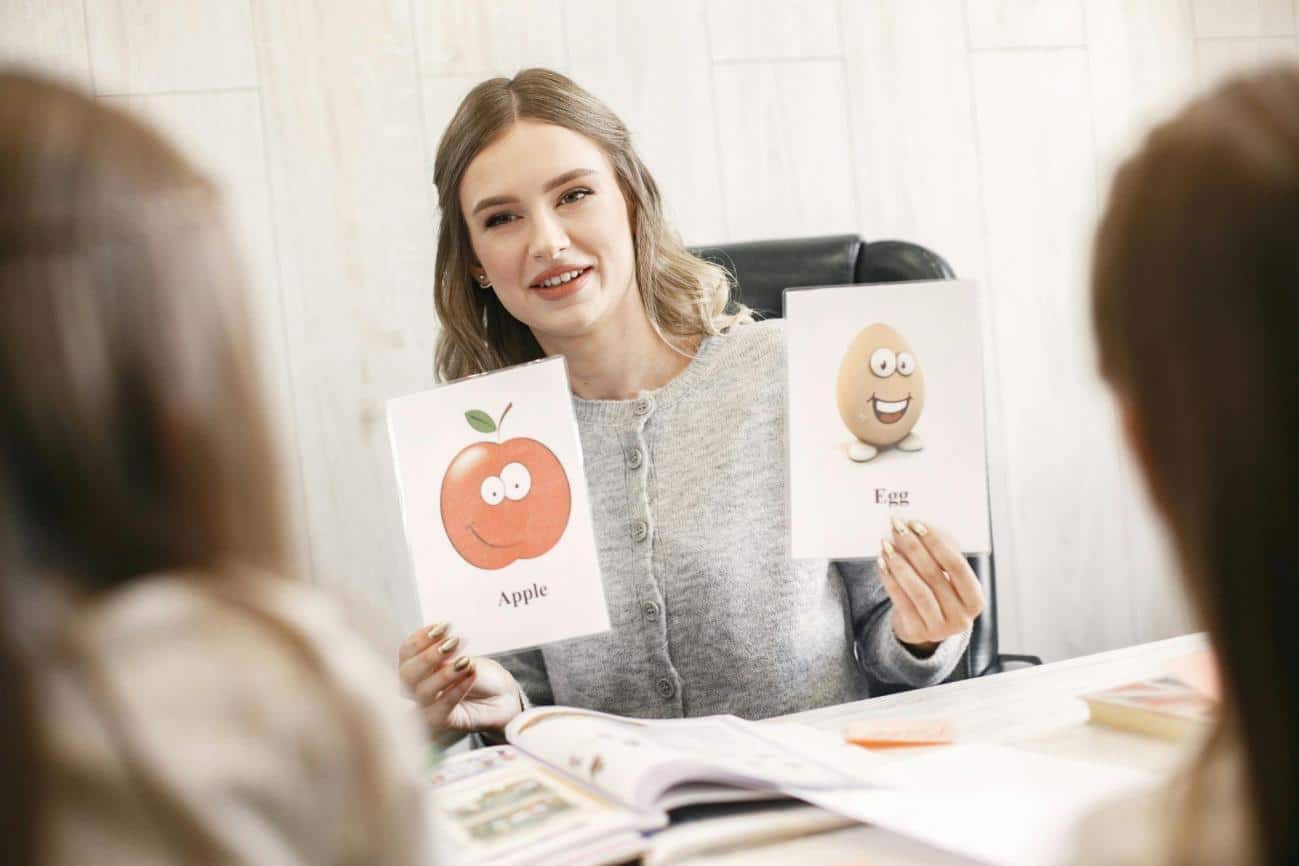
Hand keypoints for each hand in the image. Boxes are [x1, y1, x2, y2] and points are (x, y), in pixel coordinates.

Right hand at [397, 622, 523, 740]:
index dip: (419, 639)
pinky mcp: (442, 722)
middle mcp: (418, 687)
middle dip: (428, 657)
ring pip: (422, 692)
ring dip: (444, 674)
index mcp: (419, 666)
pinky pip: (441, 709)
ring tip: (466, 662)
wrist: (502, 695)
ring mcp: (428, 705)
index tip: (441, 627)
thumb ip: (446, 656)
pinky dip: (456, 690)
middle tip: (452, 644)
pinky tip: (470, 676)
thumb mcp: (464, 657)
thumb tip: (438, 648)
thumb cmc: (480, 674)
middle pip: (407, 674)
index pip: (406, 653)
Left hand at [877, 517, 984, 654]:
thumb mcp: (947, 580)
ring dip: (900, 564)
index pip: (957, 566)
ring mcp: (939, 628)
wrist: (922, 628)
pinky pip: (901, 601)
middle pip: (934, 575)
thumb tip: (918, 529)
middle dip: (914, 547)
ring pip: (918, 590)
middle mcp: (960, 617)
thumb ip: (940, 556)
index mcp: (975, 600)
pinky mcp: (917, 632)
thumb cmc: (936, 596)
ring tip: (887, 545)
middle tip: (898, 528)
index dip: (937, 543)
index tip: (918, 525)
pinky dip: (890, 579)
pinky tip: (882, 563)